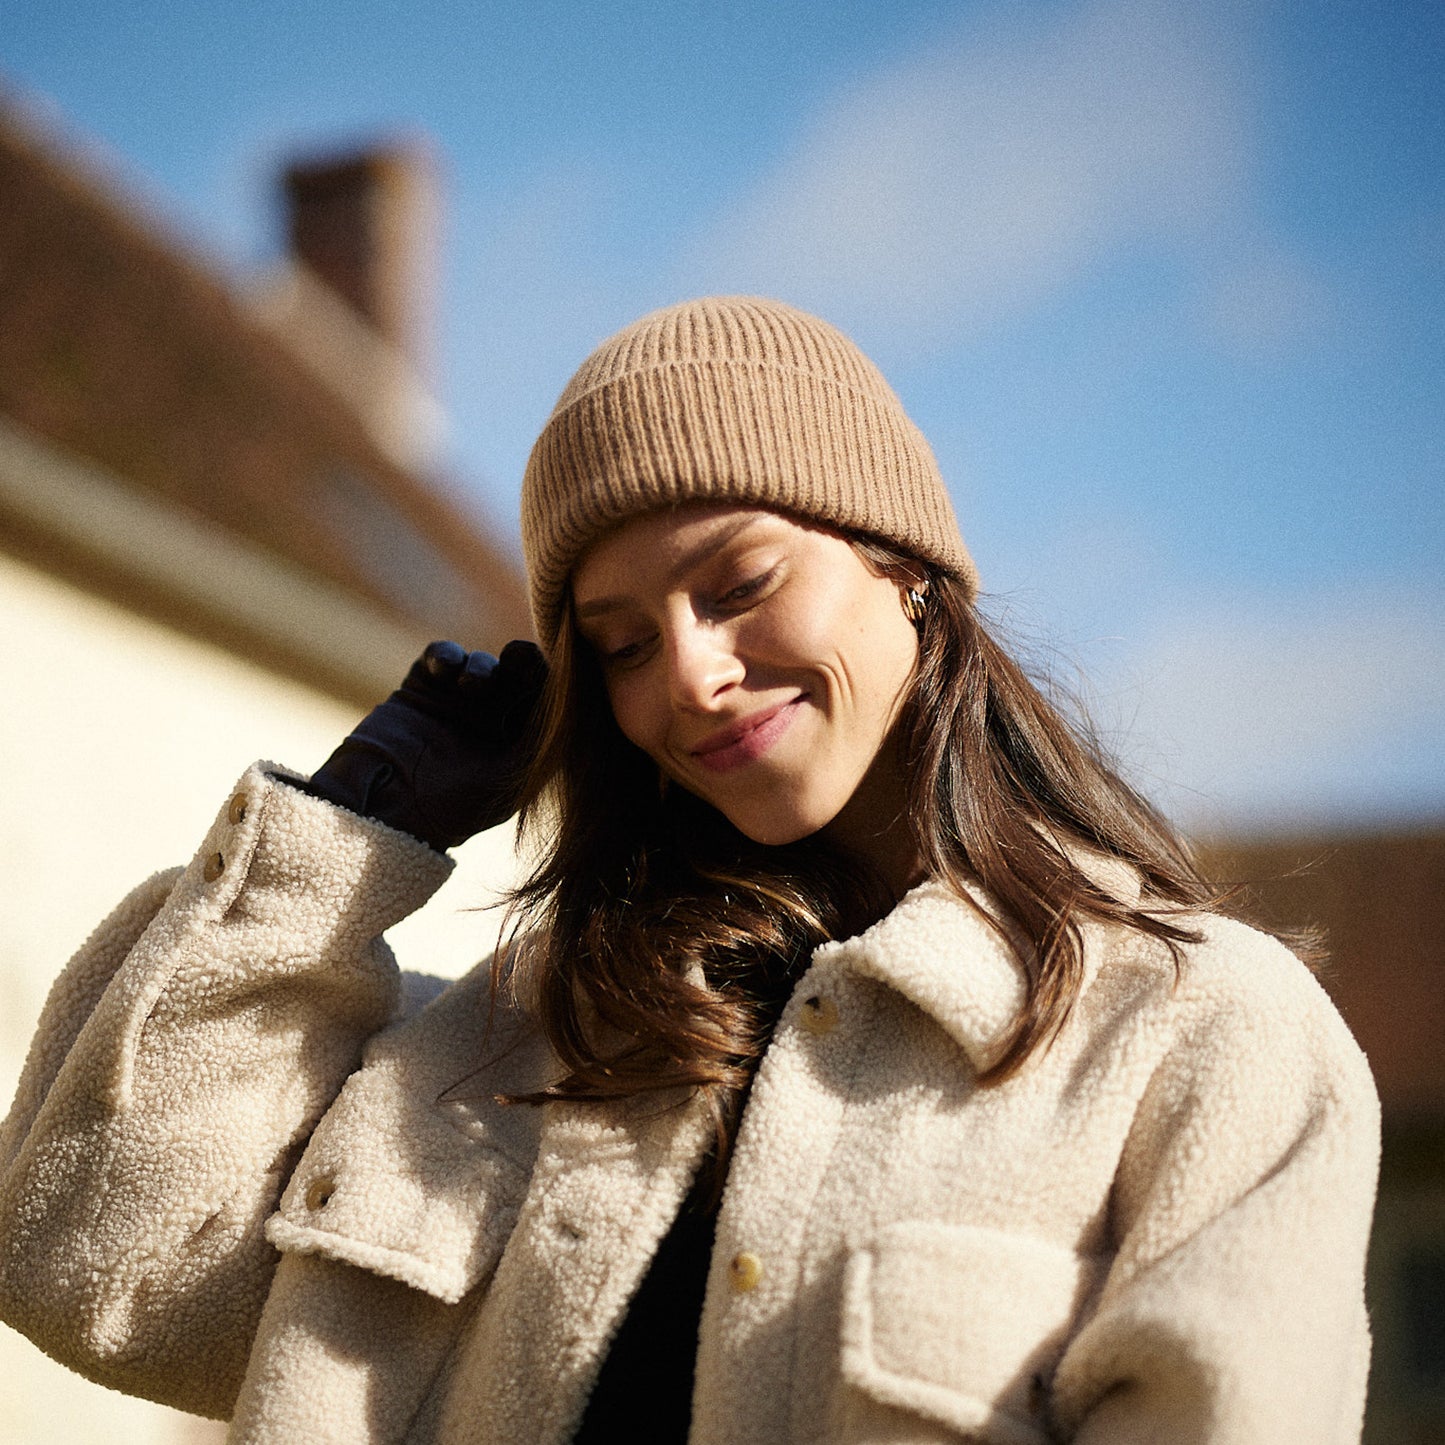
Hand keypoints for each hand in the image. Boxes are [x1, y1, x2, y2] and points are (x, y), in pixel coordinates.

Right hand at [305, 640, 546, 849]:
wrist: (385, 810)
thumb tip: (574, 711)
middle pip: (517, 675)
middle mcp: (491, 720)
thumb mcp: (510, 782)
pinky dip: (446, 655)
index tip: (548, 673)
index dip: (550, 681)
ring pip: (482, 663)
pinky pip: (441, 657)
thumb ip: (541, 746)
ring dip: (483, 665)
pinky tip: (444, 669)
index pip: (544, 701)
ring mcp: (455, 702)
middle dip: (522, 661)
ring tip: (471, 683)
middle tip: (517, 657)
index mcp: (518, 742)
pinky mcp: (421, 687)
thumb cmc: (454, 809)